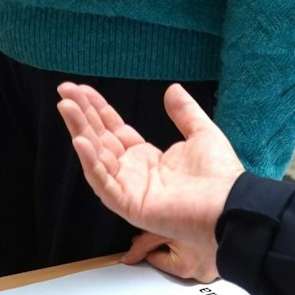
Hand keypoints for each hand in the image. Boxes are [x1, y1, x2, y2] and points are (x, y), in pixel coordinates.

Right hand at [55, 82, 241, 279]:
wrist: (231, 204)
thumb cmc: (220, 176)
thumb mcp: (202, 133)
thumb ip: (185, 112)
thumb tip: (172, 89)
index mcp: (147, 159)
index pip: (113, 130)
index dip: (97, 109)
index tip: (81, 89)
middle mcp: (133, 173)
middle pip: (99, 139)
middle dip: (81, 115)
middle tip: (64, 91)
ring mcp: (129, 190)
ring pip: (95, 157)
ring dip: (79, 131)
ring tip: (66, 106)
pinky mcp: (129, 205)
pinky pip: (103, 182)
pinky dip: (90, 161)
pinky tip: (79, 140)